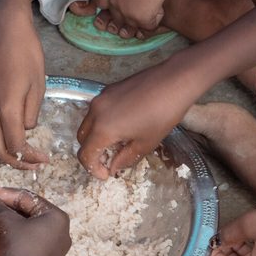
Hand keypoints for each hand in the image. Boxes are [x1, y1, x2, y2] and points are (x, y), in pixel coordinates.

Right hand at [0, 10, 48, 168]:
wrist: (4, 28)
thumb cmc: (25, 51)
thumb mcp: (38, 85)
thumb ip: (31, 113)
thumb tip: (25, 128)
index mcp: (6, 107)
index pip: (14, 145)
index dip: (28, 157)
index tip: (42, 160)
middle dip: (13, 161)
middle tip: (31, 165)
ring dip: (1, 151)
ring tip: (20, 155)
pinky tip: (6, 136)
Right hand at [0, 185, 70, 255]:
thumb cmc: (18, 250)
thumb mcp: (5, 222)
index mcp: (56, 217)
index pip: (25, 197)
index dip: (0, 192)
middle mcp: (57, 230)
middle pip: (22, 211)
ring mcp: (49, 246)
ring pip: (19, 226)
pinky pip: (21, 240)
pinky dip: (4, 234)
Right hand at [77, 59, 198, 178]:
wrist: (173, 82)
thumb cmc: (162, 115)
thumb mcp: (146, 143)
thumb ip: (125, 159)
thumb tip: (113, 167)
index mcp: (103, 129)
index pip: (85, 155)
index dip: (92, 169)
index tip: (106, 174)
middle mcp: (95, 112)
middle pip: (82, 138)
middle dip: (92, 152)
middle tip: (110, 159)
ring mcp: (100, 98)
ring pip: (88, 123)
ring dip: (96, 137)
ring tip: (117, 142)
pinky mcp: (108, 89)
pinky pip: (97, 111)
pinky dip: (102, 122)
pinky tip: (122, 124)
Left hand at [95, 0, 177, 36]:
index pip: (103, 4)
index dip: (115, 5)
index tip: (127, 1)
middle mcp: (112, 0)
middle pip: (118, 18)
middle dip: (131, 15)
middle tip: (145, 3)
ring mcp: (124, 11)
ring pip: (134, 24)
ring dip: (145, 16)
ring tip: (155, 0)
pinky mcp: (140, 17)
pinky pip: (150, 25)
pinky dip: (158, 16)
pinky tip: (161, 3)